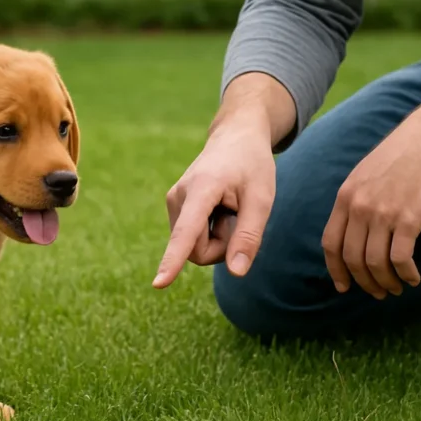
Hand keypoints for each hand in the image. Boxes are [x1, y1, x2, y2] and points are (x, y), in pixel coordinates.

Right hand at [153, 113, 276, 287]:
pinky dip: (210, 232)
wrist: (235, 137)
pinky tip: (218, 208)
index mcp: (201, 189)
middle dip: (222, 247)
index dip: (173, 260)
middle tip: (239, 216)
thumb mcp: (262, 199)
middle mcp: (178, 197)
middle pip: (197, 251)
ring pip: (193, 248)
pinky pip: (191, 240)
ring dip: (217, 239)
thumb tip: (236, 273)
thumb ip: (249, 236)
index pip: (186, 233)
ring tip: (229, 208)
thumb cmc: (252, 166)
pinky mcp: (174, 208)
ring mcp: (173, 202)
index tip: (158, 283)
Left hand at [321, 108, 420, 298]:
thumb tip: (352, 235)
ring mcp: (382, 213)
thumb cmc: (400, 158)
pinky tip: (414, 278)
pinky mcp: (409, 218)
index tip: (344, 286)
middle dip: (364, 282)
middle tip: (379, 293)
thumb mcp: (364, 176)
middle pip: (352, 258)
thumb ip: (355, 203)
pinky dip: (406, 274)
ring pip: (375, 263)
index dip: (336, 270)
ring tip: (398, 287)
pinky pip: (401, 258)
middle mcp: (359, 207)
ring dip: (386, 282)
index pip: (330, 243)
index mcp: (345, 197)